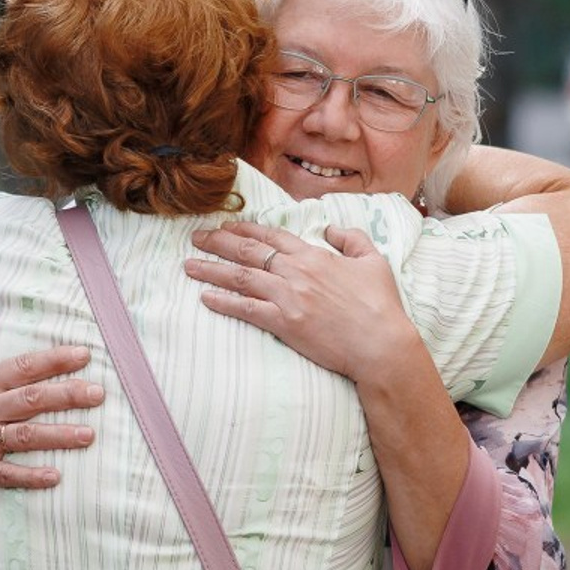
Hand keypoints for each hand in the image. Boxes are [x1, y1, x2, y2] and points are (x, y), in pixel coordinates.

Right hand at [0, 297, 103, 506]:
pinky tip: (56, 477)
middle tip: (99, 393)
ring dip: (58, 436)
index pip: (21, 367)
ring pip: (24, 437)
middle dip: (66, 395)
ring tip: (89, 435)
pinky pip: (6, 475)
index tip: (84, 355)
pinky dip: (30, 476)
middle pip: (29, 400)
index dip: (53, 360)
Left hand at [182, 221, 418, 381]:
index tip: (225, 225)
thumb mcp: (373, 261)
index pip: (272, 237)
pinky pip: (246, 309)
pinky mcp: (284, 322)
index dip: (246, 229)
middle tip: (195, 237)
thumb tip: (329, 228)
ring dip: (211, 269)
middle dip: (218, 242)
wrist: (380, 344)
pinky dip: (223, 302)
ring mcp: (288, 297)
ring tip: (189, 265)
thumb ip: (351, 239)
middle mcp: (296, 272)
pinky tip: (205, 298)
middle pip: (249, 251)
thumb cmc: (380, 306)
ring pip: (241, 277)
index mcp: (314, 256)